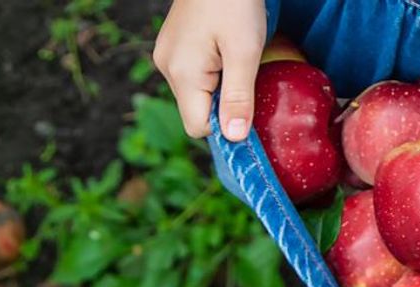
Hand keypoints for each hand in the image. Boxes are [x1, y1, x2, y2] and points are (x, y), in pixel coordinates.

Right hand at [152, 0, 266, 141]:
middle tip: (249, 78)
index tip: (252, 112)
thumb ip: (239, 96)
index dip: (227, 127)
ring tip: (239, 59)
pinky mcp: (174, 46)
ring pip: (197, 93)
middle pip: (197, 110)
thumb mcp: (245, 51)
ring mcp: (168, 55)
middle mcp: (167, 67)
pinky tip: (227, 52)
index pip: (198, 127)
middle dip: (225, 105)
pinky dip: (213, 72)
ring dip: (221, 87)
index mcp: (182, 73)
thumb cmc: (235, 3)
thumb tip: (235, 138)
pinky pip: (194, 74)